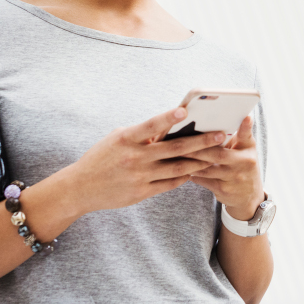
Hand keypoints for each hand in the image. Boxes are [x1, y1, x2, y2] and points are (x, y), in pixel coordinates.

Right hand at [63, 106, 227, 215]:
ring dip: (200, 161)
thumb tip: (169, 126)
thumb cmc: (101, 157)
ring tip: (218, 154)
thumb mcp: (117, 139)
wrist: (80, 188)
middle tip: (222, 135)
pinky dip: (185, 176)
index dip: (167, 118)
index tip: (185, 111)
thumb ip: (142, 134)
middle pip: (175, 149)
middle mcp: (135, 158)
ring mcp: (140, 177)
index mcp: (126, 139)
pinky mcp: (142, 193)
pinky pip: (170, 183)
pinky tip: (197, 170)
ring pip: (178, 168)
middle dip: (202, 142)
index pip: (150, 126)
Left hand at [186, 115, 263, 220]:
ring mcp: (234, 178)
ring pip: (207, 168)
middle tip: (180, 140)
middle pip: (219, 154)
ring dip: (190, 161)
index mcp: (249, 149)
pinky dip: (190, 174)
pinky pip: (203, 180)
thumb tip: (215, 120)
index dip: (246, 126)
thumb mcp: (244, 150)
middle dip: (198, 148)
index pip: (247, 136)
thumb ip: (235, 136)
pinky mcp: (223, 190)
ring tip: (174, 153)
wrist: (248, 196)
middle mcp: (244, 163)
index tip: (246, 116)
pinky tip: (178, 168)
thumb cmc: (241, 165)